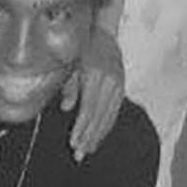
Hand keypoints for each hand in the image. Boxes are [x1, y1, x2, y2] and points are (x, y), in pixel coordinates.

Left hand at [61, 27, 124, 161]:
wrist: (102, 32)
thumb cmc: (80, 48)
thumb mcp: (70, 63)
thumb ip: (68, 85)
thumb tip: (65, 108)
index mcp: (95, 74)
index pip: (89, 108)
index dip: (81, 127)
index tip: (73, 143)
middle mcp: (110, 80)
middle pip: (99, 115)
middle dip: (89, 137)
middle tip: (79, 154)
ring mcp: (118, 84)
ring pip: (108, 116)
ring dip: (98, 135)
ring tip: (88, 150)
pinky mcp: (122, 87)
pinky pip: (114, 111)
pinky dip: (106, 126)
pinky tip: (98, 137)